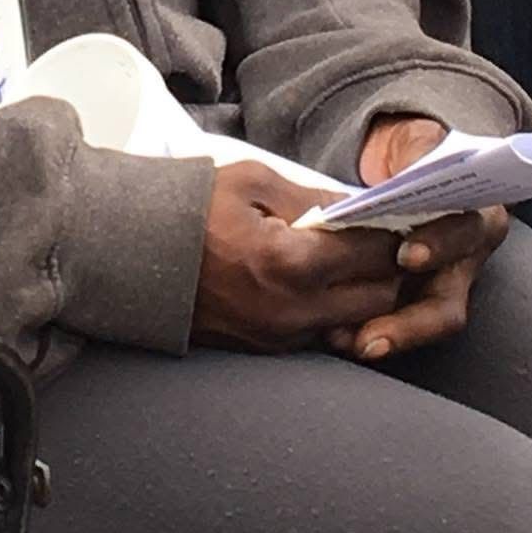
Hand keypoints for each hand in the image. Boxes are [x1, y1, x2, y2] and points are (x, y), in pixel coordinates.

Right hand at [191, 162, 405, 353]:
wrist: (131, 254)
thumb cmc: (189, 209)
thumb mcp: (253, 183)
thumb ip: (313, 198)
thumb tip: (357, 208)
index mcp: (290, 264)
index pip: (374, 253)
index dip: (394, 231)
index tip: (400, 214)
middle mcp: (292, 311)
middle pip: (379, 299)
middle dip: (389, 267)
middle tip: (385, 237)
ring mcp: (279, 337)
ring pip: (354, 322)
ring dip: (365, 292)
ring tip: (355, 256)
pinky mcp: (265, 349)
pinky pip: (321, 331)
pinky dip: (334, 307)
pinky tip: (324, 278)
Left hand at [322, 113, 507, 362]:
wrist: (404, 168)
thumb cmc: (417, 155)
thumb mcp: (420, 144)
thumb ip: (421, 154)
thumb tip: (413, 170)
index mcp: (479, 216)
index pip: (466, 235)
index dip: (440, 246)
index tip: (407, 255)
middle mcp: (465, 261)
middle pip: (446, 303)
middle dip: (409, 324)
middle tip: (370, 334)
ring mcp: (440, 285)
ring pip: (422, 325)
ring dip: (387, 337)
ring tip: (349, 342)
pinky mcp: (412, 300)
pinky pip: (395, 324)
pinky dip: (367, 331)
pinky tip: (338, 336)